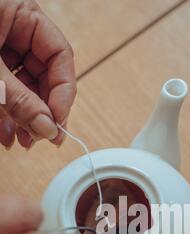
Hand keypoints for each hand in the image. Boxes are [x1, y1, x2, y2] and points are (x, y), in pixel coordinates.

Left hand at [0, 0, 75, 149]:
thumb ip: (19, 98)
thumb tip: (48, 128)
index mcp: (22, 15)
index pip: (60, 55)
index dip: (63, 92)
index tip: (57, 121)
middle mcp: (15, 31)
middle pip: (44, 76)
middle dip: (43, 111)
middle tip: (44, 137)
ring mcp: (1, 48)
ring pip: (25, 88)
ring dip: (26, 119)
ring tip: (24, 142)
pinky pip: (7, 92)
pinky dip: (8, 114)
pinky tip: (8, 134)